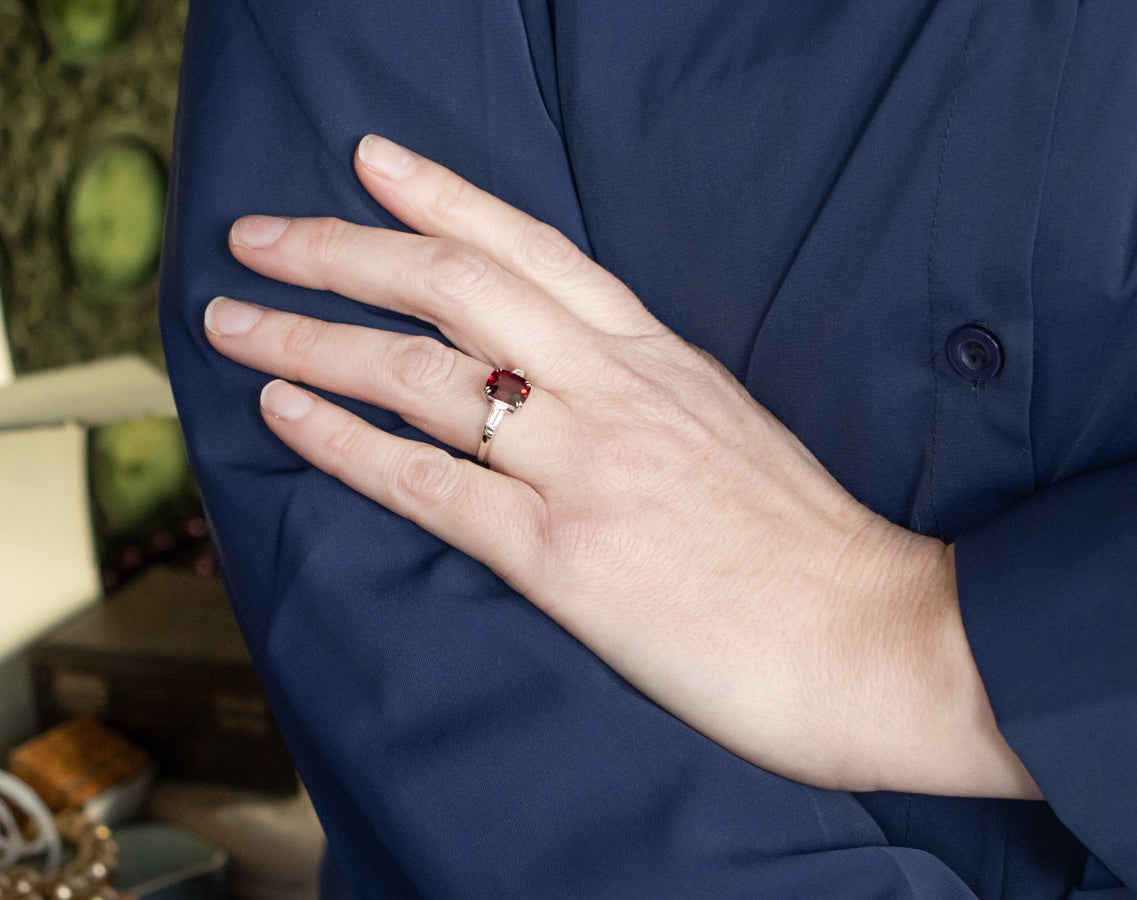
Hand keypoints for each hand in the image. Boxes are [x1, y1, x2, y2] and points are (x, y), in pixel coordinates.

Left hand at [205, 134, 1037, 797]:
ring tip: (233, 321)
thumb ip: (645, 391)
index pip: (532, 249)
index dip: (442, 194)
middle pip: (453, 287)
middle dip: (341, 250)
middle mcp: (614, 391)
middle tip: (256, 237)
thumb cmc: (809, 544)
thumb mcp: (729, 429)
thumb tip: (570, 378)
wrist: (877, 634)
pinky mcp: (566, 559)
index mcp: (657, 358)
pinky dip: (344, 443)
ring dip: (312, 338)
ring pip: (422, 374)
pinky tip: (283, 413)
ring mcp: (587, 469)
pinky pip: (429, 486)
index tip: (369, 161)